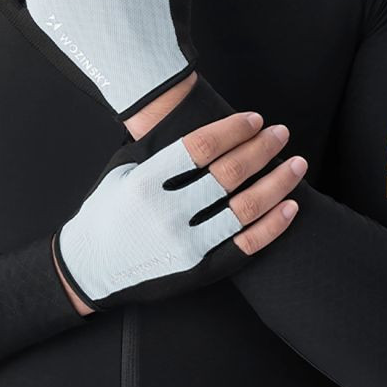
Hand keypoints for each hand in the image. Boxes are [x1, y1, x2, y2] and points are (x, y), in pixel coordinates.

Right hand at [51, 108, 305, 312]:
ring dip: (277, 183)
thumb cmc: (104, 214)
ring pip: (244, 209)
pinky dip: (273, 225)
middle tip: (281, 133)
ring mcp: (185, 245)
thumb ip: (154, 148)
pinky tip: (290, 206)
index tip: (254, 119)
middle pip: (228, 173)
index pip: (200, 147)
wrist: (90, 269)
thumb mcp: (120, 171)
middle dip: (262, 148)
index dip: (232, 130)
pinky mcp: (198, 270)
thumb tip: (190, 116)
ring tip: (296, 164)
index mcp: (144, 182)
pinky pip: (245, 246)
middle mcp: (166, 213)